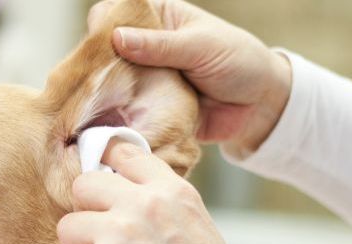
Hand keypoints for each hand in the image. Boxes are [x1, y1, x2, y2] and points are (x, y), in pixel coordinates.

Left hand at [56, 141, 264, 243]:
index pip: (126, 154)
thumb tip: (130, 198)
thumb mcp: (198, 232)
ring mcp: (117, 234)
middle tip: (100, 240)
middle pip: (85, 185)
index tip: (104, 183)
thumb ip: (164, 209)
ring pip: (68, 227)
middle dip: (87, 212)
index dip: (108, 167)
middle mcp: (144, 205)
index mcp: (173, 193)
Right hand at [87, 0, 292, 153]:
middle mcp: (145, 46)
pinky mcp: (148, 107)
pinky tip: (106, 125)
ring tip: (92, 106)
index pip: (116, 11)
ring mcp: (145, 78)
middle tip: (90, 82)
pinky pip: (126, 111)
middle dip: (95, 65)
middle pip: (105, 50)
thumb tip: (116, 38)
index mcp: (158, 17)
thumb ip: (160, 45)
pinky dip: (118, 118)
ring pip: (111, 83)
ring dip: (103, 94)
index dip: (102, 24)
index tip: (96, 43)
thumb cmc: (238, 61)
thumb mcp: (201, 46)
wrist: (261, 106)